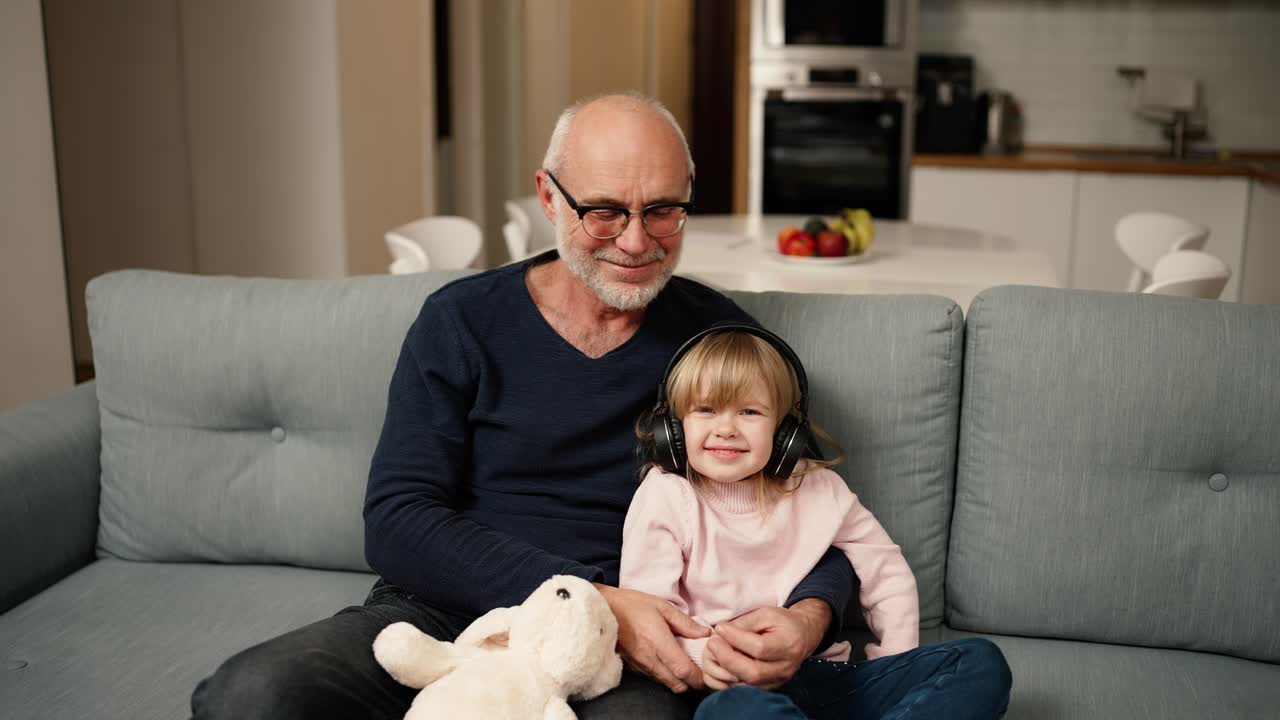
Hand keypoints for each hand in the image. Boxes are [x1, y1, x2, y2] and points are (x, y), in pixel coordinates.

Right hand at [594, 584, 709, 692]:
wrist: (601, 610)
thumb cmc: (631, 604)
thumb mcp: (661, 606)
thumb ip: (684, 622)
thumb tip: (705, 633)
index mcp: (658, 642)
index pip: (683, 671)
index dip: (699, 677)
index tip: (709, 672)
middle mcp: (649, 659)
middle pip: (677, 684)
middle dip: (692, 683)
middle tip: (702, 671)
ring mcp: (640, 665)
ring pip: (666, 683)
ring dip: (679, 680)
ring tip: (688, 665)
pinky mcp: (633, 667)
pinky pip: (655, 678)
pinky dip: (666, 676)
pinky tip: (670, 662)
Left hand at [703, 599, 830, 689]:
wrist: (801, 636)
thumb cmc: (783, 622)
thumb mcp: (766, 614)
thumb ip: (744, 623)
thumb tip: (721, 632)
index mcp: (788, 645)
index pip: (760, 648)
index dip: (736, 639)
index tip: (720, 628)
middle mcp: (785, 668)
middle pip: (753, 672)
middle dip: (727, 658)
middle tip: (712, 643)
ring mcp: (776, 681)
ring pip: (746, 685)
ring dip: (723, 671)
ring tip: (712, 653)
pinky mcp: (768, 687)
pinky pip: (743, 690)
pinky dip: (726, 680)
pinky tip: (718, 664)